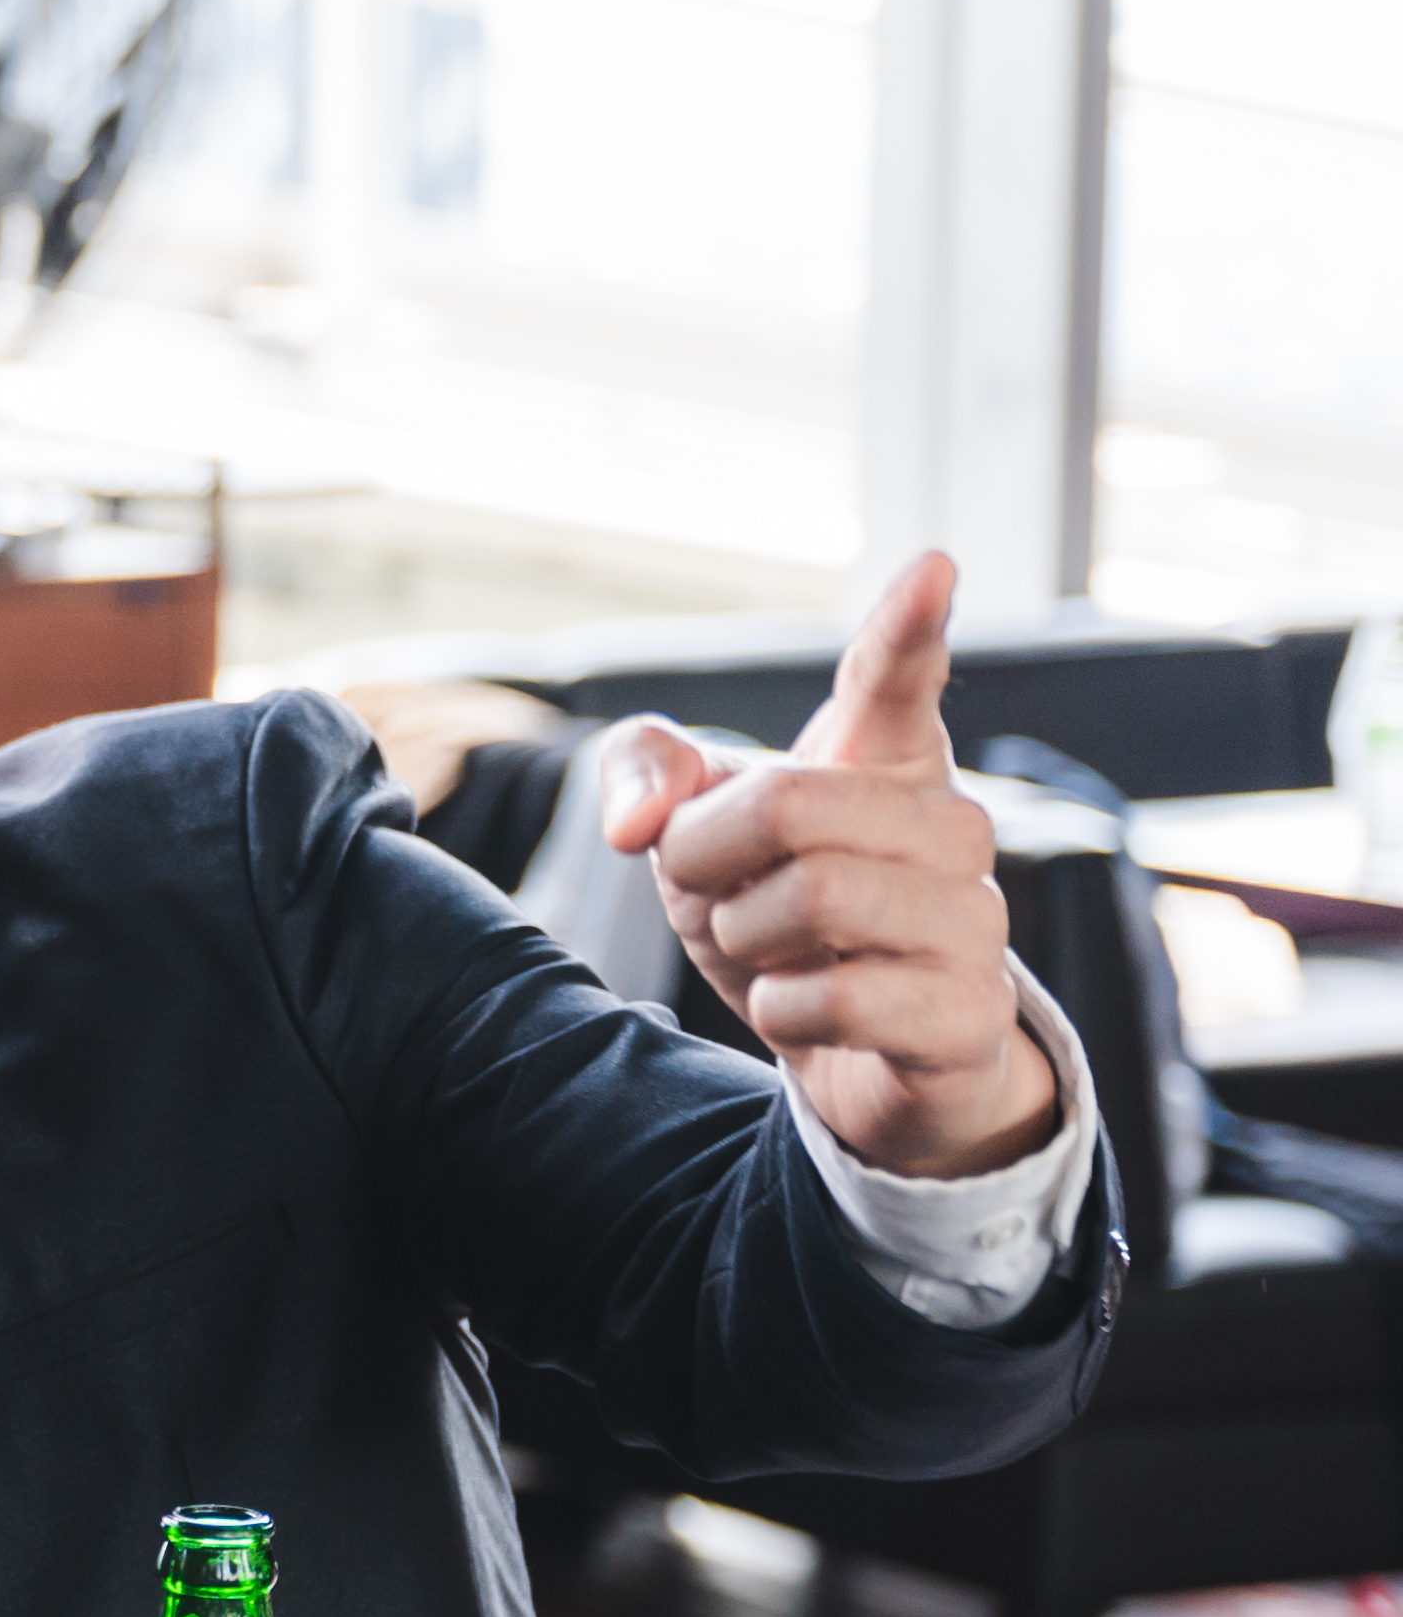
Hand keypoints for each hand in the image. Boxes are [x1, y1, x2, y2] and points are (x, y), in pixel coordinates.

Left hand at [599, 553, 1062, 1178]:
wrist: (854, 1052)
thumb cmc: (776, 915)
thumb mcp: (690, 837)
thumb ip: (646, 776)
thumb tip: (639, 823)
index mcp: (885, 760)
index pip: (895, 678)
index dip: (908, 625)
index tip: (932, 564)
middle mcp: (951, 826)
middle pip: (790, 804)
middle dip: (706, 858)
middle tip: (719, 893)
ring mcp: (977, 919)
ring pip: (816, 899)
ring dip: (746, 938)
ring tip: (773, 952)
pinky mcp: (971, 1012)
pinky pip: (838, 999)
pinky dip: (783, 1012)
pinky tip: (808, 1010)